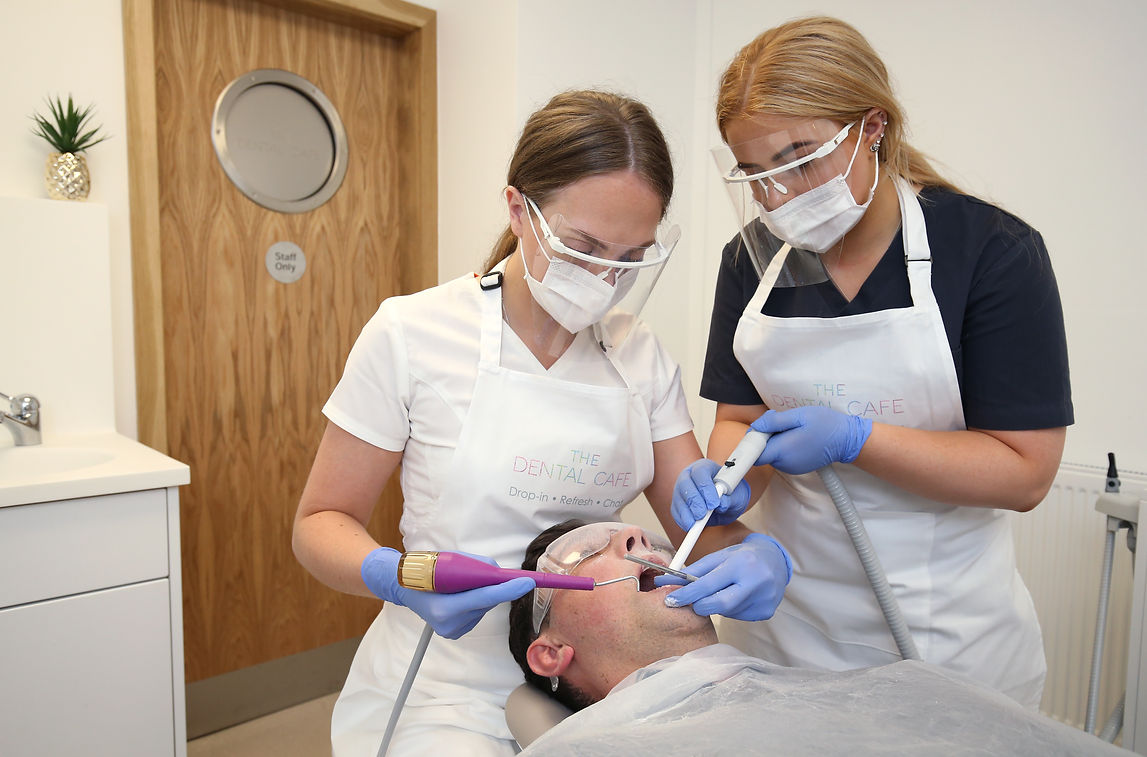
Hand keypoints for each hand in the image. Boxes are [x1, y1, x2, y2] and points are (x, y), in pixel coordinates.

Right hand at [361, 548, 534, 638]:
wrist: (404, 588)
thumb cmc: (426, 571)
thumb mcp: (449, 561)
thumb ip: (476, 567)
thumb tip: (500, 574)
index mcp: (444, 607)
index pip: (483, 597)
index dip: (508, 589)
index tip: (527, 582)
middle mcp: (448, 624)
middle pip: (486, 603)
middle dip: (497, 588)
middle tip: (505, 576)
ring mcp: (451, 631)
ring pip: (483, 609)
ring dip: (484, 595)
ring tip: (463, 585)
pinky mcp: (454, 633)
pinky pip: (477, 615)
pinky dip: (476, 603)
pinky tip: (461, 597)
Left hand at [658, 533, 791, 620]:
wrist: (775, 560)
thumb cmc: (741, 557)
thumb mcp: (717, 557)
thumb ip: (692, 571)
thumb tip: (665, 583)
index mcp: (741, 563)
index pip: (709, 584)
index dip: (687, 594)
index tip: (671, 600)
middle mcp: (756, 581)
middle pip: (719, 604)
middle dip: (700, 605)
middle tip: (691, 603)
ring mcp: (764, 599)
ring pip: (727, 612)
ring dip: (716, 605)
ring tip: (725, 590)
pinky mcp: (766, 612)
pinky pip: (738, 616)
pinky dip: (730, 609)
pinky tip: (737, 596)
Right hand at [671, 459, 751, 529]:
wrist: (727, 501)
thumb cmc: (732, 494)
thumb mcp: (737, 495)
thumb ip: (731, 499)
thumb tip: (722, 504)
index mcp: (705, 467)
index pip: (701, 472)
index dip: (706, 488)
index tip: (714, 503)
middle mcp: (689, 476)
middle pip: (685, 484)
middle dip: (694, 501)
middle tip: (703, 515)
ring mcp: (681, 489)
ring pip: (679, 499)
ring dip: (687, 513)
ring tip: (696, 524)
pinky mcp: (678, 503)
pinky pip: (675, 512)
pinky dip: (682, 520)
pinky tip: (690, 526)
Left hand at [751, 407, 872, 474]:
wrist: (847, 440)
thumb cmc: (825, 424)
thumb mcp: (799, 415)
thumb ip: (774, 422)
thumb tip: (755, 427)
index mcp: (783, 451)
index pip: (754, 454)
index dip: (751, 442)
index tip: (758, 429)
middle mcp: (785, 464)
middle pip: (762, 452)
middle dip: (765, 436)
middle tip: (779, 421)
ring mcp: (791, 468)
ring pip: (772, 454)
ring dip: (775, 440)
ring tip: (791, 427)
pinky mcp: (796, 467)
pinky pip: (781, 456)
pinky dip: (783, 446)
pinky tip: (796, 435)